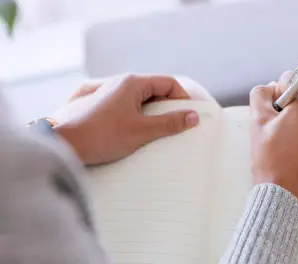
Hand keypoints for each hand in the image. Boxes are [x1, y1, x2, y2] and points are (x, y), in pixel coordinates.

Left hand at [55, 74, 199, 164]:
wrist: (61, 143)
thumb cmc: (100, 135)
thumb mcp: (141, 131)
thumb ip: (170, 123)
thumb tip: (193, 117)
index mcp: (132, 82)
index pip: (168, 83)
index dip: (182, 99)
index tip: (188, 117)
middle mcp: (118, 82)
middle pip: (153, 89)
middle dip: (166, 107)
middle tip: (173, 127)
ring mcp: (104, 91)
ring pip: (137, 98)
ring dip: (149, 113)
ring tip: (152, 133)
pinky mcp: (94, 103)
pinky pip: (122, 105)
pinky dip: (133, 115)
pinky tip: (130, 131)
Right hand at [249, 71, 297, 209]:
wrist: (286, 196)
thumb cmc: (270, 160)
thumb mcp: (257, 122)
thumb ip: (260, 95)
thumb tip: (270, 87)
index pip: (290, 80)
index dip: (275, 94)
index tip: (271, 113)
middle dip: (287, 110)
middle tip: (275, 133)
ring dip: (297, 124)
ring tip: (285, 146)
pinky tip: (294, 154)